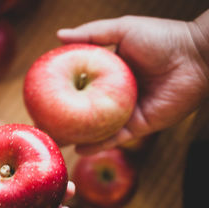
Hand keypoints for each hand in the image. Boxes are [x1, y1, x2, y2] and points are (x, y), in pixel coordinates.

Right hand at [57, 14, 208, 153]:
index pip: (80, 86)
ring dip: (77, 136)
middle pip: (85, 110)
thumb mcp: (122, 29)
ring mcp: (126, 112)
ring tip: (57, 142)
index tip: (41, 98)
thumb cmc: (161, 38)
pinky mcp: (140, 125)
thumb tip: (57, 36)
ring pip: (97, 128)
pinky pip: (116, 138)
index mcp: (110, 74)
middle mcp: (115, 95)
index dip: (61, 92)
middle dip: (65, 119)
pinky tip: (80, 149)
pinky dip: (99, 145)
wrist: (197, 56)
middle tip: (44, 126)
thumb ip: (90, 34)